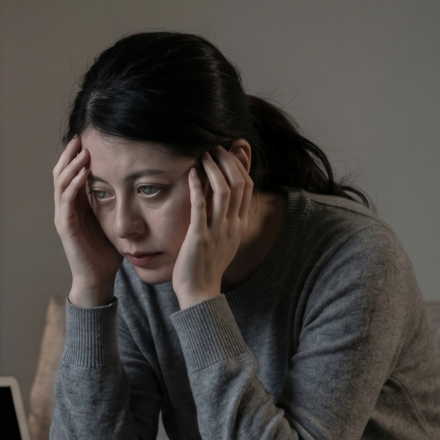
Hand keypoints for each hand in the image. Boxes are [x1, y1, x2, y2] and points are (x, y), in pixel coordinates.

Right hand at [53, 136, 121, 306]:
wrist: (98, 278)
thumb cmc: (106, 253)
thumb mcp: (113, 221)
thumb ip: (116, 203)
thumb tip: (136, 184)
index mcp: (76, 205)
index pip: (71, 173)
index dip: (76, 155)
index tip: (88, 138)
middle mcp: (65, 208)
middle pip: (61, 173)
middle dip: (69, 154)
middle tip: (80, 136)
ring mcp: (63, 217)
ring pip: (61, 183)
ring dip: (71, 165)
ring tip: (82, 151)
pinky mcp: (65, 227)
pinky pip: (66, 201)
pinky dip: (73, 185)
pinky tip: (83, 173)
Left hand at [173, 146, 253, 308]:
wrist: (199, 293)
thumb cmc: (205, 266)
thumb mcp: (222, 239)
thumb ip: (223, 218)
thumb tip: (219, 198)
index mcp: (238, 225)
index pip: (247, 187)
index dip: (239, 165)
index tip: (228, 152)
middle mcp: (232, 225)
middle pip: (239, 184)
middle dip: (228, 161)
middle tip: (215, 147)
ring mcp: (218, 231)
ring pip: (224, 191)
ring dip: (214, 169)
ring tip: (204, 155)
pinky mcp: (200, 237)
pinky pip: (201, 206)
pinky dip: (198, 187)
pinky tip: (192, 174)